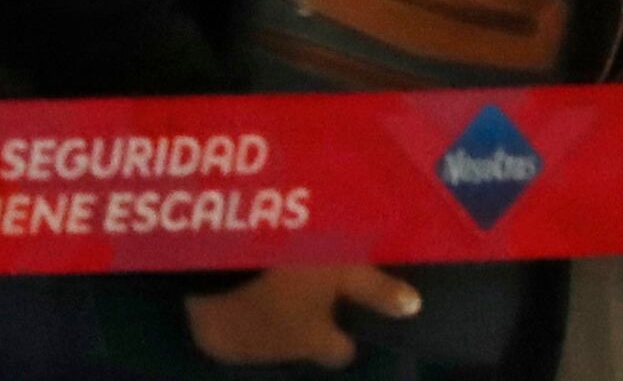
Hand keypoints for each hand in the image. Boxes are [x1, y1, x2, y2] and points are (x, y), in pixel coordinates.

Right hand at [184, 265, 418, 368]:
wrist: (212, 270)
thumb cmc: (289, 269)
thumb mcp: (339, 269)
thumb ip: (373, 289)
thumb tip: (413, 306)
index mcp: (317, 339)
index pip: (339, 352)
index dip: (341, 335)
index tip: (341, 317)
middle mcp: (284, 352)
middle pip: (299, 346)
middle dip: (300, 326)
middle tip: (298, 292)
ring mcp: (244, 345)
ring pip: (264, 335)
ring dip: (266, 313)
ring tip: (264, 280)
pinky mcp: (209, 333)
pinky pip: (228, 321)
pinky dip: (234, 305)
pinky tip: (233, 282)